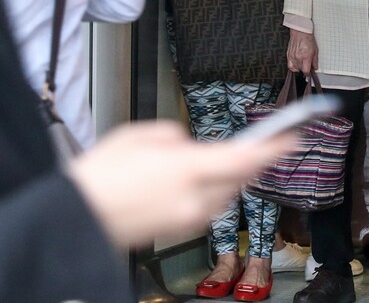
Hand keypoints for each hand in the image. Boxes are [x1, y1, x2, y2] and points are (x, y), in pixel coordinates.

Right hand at [67, 120, 299, 249]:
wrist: (76, 220)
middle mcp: (193, 199)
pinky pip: (207, 207)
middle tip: (259, 145)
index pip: (244, 159)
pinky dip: (207, 192)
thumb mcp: (138, 136)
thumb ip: (174, 136)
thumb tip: (189, 144)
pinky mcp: (179, 231)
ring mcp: (187, 220)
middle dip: (250, 161)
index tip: (293, 138)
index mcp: (186, 170)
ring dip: (226, 177)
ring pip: (225, 194)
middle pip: (240, 178)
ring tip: (205, 162)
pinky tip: (188, 182)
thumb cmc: (100, 176)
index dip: (273, 148)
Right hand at [286, 29, 318, 74]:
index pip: (306, 71)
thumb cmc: (307, 39)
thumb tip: (315, 67)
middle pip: (301, 69)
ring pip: (295, 68)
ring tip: (302, 63)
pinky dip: (293, 67)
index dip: (308, 73)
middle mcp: (298, 58)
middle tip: (307, 65)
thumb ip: (315, 60)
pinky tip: (296, 65)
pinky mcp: (288, 55)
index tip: (309, 73)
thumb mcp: (315, 50)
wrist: (300, 32)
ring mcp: (292, 56)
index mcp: (306, 57)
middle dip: (305, 69)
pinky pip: (289, 65)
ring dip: (299, 67)